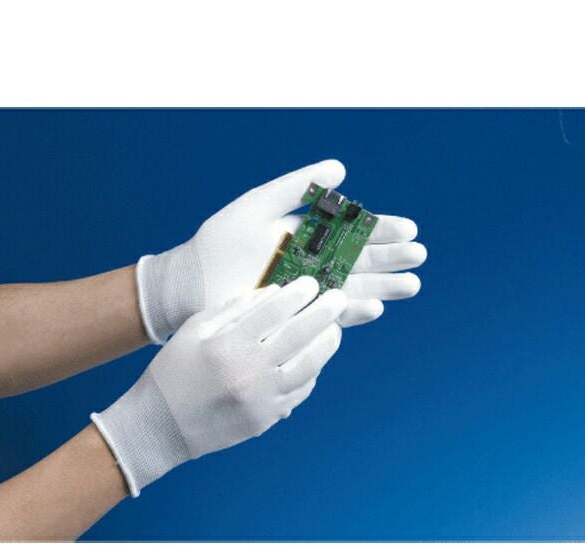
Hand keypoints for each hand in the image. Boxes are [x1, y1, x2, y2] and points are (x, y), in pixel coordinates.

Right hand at [92, 277, 345, 495]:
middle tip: (339, 298)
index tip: (312, 282)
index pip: (273, 312)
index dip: (297, 294)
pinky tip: (314, 358)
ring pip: (308, 367)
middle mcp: (249, 372)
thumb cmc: (173, 372)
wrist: (160, 427)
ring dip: (326, 344)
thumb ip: (232, 309)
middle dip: (324, 313)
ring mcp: (261, 399)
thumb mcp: (194, 330)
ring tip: (334, 329)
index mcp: (227, 346)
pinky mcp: (266, 419)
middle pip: (298, 336)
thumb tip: (272, 293)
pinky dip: (311, 372)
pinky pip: (299, 392)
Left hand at [137, 160, 426, 342]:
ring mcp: (306, 290)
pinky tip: (375, 308)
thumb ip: (297, 187)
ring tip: (412, 285)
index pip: (353, 231)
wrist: (195, 279)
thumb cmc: (222, 240)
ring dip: (382, 287)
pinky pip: (330, 314)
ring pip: (352, 288)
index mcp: (307, 234)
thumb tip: (341, 168)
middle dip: (391, 258)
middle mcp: (312, 263)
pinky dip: (352, 313)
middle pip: (360, 260)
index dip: (381, 229)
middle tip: (419, 257)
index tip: (409, 229)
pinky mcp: (297, 313)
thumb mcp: (259, 204)